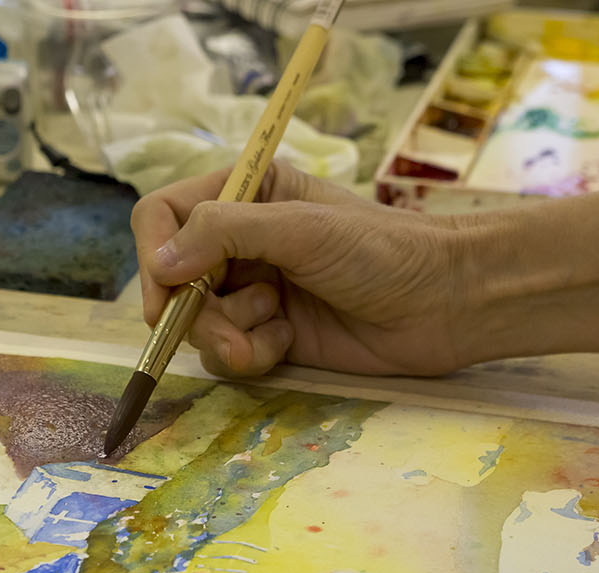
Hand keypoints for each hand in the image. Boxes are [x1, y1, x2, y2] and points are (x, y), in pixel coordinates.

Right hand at [131, 162, 477, 377]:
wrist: (444, 304)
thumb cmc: (383, 250)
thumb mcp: (301, 228)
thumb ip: (225, 233)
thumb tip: (163, 262)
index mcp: (244, 193)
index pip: (163, 215)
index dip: (154, 253)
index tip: (167, 291)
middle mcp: (239, 240)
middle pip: (171, 278)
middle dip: (196, 310)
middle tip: (232, 328)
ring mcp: (251, 289)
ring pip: (196, 322)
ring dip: (229, 334)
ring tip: (278, 329)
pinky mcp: (267, 334)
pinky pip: (226, 354)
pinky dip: (252, 354)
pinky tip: (291, 343)